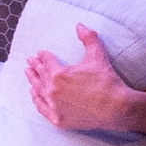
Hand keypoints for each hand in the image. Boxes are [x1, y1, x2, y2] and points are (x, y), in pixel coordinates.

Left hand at [26, 24, 145, 129]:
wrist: (116, 108)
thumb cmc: (107, 82)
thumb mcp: (98, 56)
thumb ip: (88, 38)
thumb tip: (79, 25)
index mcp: (59, 74)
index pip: (47, 62)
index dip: (43, 56)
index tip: (39, 53)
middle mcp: (53, 91)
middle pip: (40, 76)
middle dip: (35, 67)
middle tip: (30, 61)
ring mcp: (55, 107)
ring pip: (38, 91)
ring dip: (33, 81)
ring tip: (28, 74)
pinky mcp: (58, 120)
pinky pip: (42, 108)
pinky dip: (36, 100)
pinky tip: (34, 95)